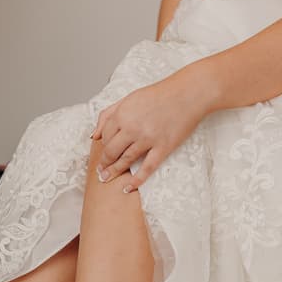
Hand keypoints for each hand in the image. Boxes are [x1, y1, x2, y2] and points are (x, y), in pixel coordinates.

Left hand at [92, 66, 212, 192]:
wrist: (187, 94)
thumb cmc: (159, 95)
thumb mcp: (129, 98)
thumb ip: (108, 114)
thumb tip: (94, 135)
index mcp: (123, 114)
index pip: (105, 136)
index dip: (103, 145)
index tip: (104, 152)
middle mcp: (132, 127)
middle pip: (112, 151)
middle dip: (104, 163)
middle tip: (100, 172)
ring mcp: (148, 139)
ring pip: (126, 160)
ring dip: (114, 172)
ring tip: (106, 179)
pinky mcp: (163, 147)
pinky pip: (147, 168)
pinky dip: (137, 180)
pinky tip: (128, 188)